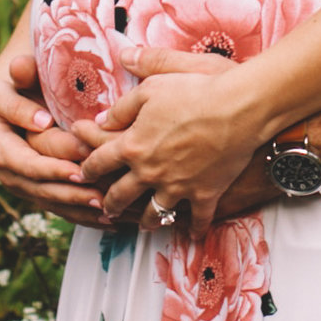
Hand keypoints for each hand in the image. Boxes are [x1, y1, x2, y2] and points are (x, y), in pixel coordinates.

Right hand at [0, 34, 104, 225]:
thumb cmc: (6, 92)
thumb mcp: (6, 86)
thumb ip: (19, 85)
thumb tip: (38, 109)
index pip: (25, 161)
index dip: (50, 168)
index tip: (77, 170)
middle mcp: (6, 170)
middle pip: (39, 187)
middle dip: (69, 192)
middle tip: (100, 195)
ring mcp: (20, 183)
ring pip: (49, 201)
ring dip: (78, 209)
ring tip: (108, 211)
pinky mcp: (34, 190)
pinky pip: (56, 206)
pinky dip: (80, 214)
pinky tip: (107, 220)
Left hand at [81, 46, 262, 233]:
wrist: (238, 108)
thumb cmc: (195, 90)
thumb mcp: (152, 86)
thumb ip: (123, 104)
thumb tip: (100, 116)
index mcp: (133, 145)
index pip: (100, 162)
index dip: (88, 168)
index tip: (82, 173)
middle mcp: (150, 172)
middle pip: (121, 195)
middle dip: (109, 203)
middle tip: (106, 208)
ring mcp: (178, 187)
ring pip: (155, 213)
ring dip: (145, 221)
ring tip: (143, 225)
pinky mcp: (205, 193)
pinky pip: (198, 219)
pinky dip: (196, 229)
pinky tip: (194, 234)